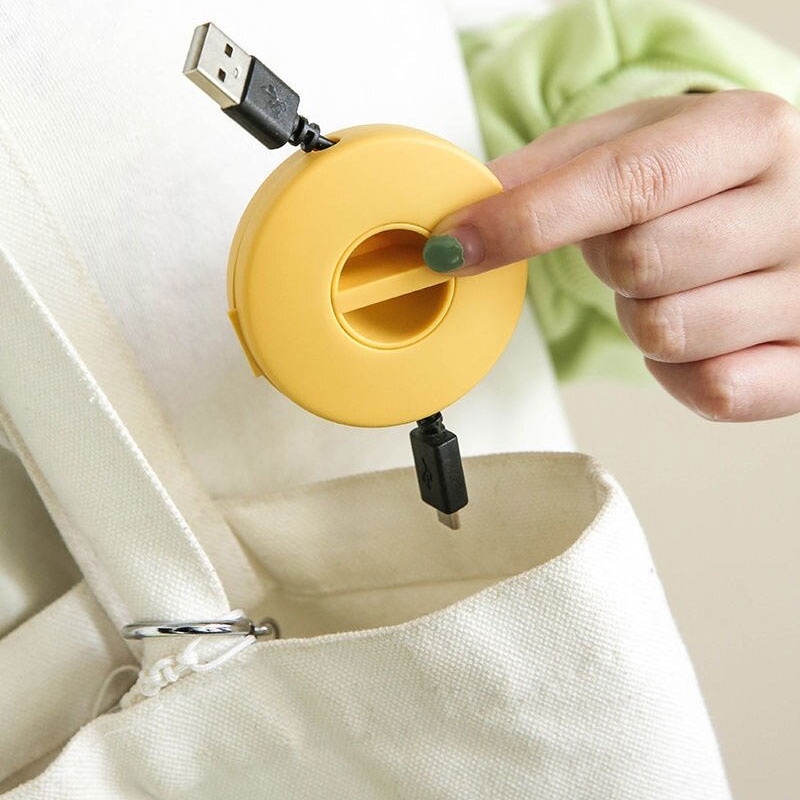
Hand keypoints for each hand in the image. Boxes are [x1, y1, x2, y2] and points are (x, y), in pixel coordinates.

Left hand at [423, 91, 799, 420]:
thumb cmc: (710, 178)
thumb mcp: (638, 141)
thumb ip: (550, 170)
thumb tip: (465, 212)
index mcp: (751, 134)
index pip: (627, 181)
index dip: (528, 220)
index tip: (455, 245)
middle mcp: (798, 209)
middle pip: (639, 263)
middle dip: (607, 265)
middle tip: (632, 245)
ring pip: (666, 332)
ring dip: (642, 317)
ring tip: (673, 285)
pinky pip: (711, 391)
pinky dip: (678, 373)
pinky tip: (700, 335)